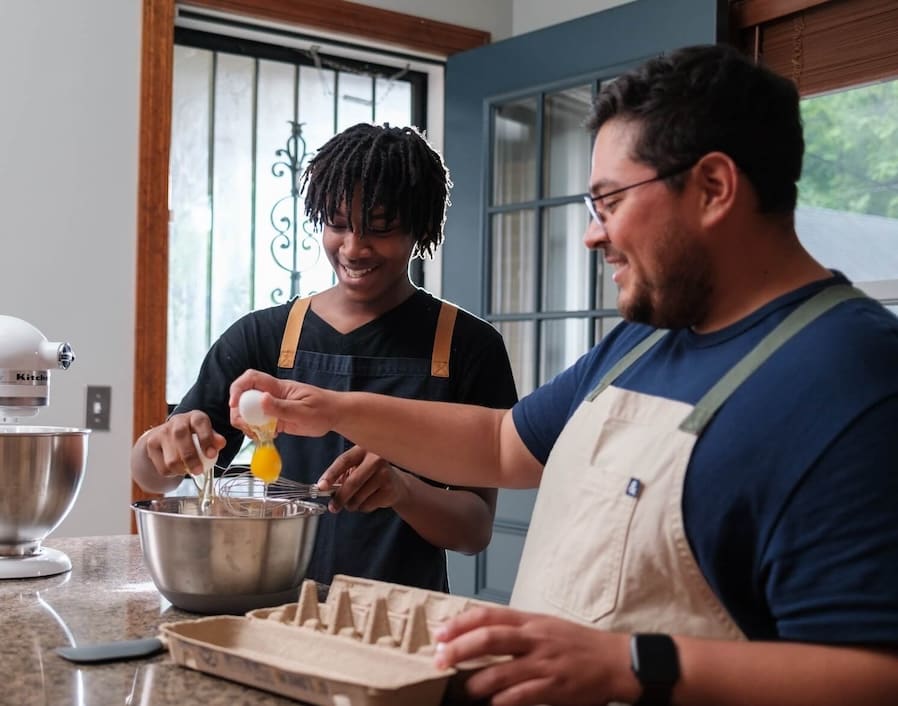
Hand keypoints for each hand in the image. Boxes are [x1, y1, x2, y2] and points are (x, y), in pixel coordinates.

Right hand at [142, 411, 225, 477]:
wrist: (169, 436)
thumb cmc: (194, 436)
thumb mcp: (207, 435)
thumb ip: (215, 439)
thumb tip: (221, 443)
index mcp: (194, 416)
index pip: (199, 422)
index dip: (206, 438)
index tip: (211, 455)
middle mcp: (177, 421)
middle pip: (181, 438)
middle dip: (191, 458)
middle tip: (199, 471)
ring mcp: (162, 432)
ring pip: (171, 458)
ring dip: (182, 469)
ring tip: (189, 471)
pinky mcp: (151, 444)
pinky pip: (163, 467)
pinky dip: (172, 473)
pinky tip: (178, 469)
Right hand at [229, 369, 336, 437]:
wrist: (334, 416)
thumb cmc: (323, 409)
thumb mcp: (304, 410)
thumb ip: (282, 407)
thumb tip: (261, 399)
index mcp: (279, 387)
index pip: (252, 379)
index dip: (238, 388)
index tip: (234, 404)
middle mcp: (272, 395)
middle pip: (244, 397)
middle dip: (238, 411)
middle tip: (246, 427)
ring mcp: (272, 407)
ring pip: (248, 411)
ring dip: (246, 423)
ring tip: (256, 434)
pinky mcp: (275, 419)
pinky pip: (258, 423)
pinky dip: (256, 431)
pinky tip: (265, 437)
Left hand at [317, 446, 409, 512]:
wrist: (396, 484)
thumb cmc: (370, 475)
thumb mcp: (355, 469)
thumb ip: (340, 476)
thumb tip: (324, 488)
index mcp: (362, 449)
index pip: (344, 461)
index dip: (331, 474)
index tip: (321, 486)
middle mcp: (376, 458)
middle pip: (352, 482)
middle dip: (339, 497)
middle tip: (333, 507)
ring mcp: (384, 473)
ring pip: (358, 497)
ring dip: (352, 504)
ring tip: (357, 499)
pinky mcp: (389, 488)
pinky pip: (367, 505)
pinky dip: (363, 507)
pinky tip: (370, 500)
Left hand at [432, 605, 630, 705]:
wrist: (616, 661)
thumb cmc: (577, 644)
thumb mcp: (546, 626)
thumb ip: (516, 629)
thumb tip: (480, 634)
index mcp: (530, 621)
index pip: (488, 615)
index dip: (461, 623)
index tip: (440, 633)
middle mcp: (534, 638)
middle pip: (489, 638)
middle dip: (459, 648)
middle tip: (440, 660)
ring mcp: (544, 663)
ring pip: (501, 670)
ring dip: (476, 681)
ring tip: (464, 689)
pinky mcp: (554, 687)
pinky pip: (522, 695)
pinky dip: (503, 700)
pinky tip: (493, 704)